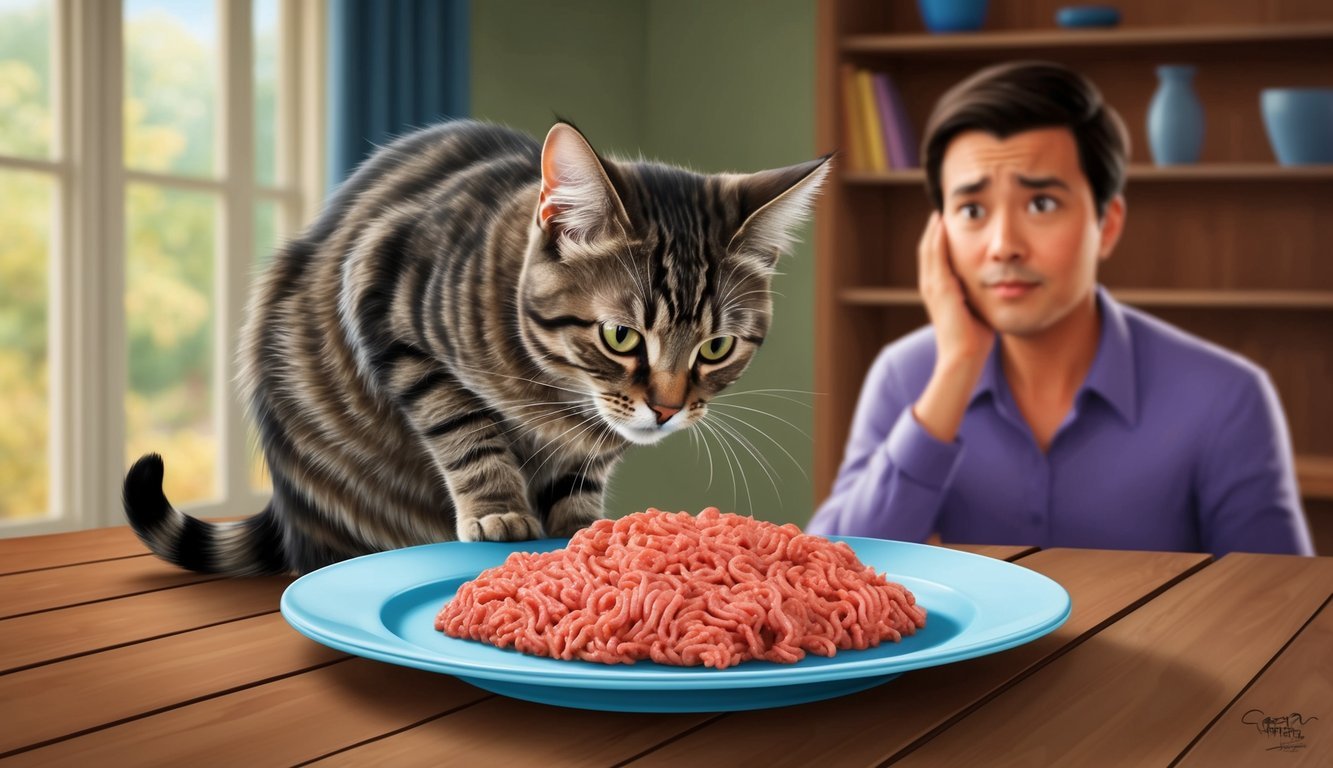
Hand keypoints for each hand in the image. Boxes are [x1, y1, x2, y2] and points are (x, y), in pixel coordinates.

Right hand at [917, 212, 992, 365]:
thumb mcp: (977, 309)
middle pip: (927, 249)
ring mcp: (932, 287)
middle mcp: (930, 286)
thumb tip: (998, 284)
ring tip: (940, 211)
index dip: (939, 239)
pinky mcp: (939, 289)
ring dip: (933, 229)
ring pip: (928, 249)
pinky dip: (937, 239)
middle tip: (942, 209)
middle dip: (934, 229)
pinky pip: (935, 256)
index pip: (935, 257)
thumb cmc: (975, 339)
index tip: (947, 222)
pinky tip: (943, 224)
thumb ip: (980, 294)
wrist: (964, 358)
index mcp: (938, 291)